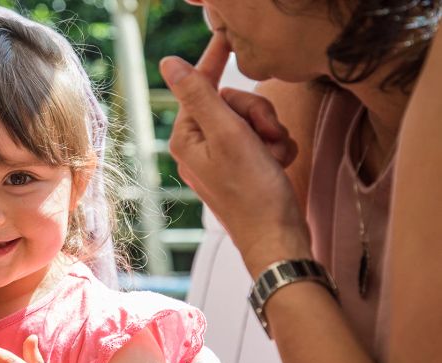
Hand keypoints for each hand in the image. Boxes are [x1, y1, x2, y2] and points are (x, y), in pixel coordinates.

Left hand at [159, 33, 311, 273]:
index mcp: (187, 138)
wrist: (278, 239)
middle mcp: (200, 147)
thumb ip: (200, 95)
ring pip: (253, 120)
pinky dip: (278, 149)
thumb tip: (169, 64)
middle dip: (257, 114)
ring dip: (271, 133)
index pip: (200, 88)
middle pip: (233, 103)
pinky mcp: (245, 169)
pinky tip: (280, 166)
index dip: (215, 62)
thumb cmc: (253, 191)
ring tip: (275, 156)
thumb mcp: (228, 135)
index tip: (227, 38)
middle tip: (269, 134)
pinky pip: (265, 140)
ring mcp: (223, 159)